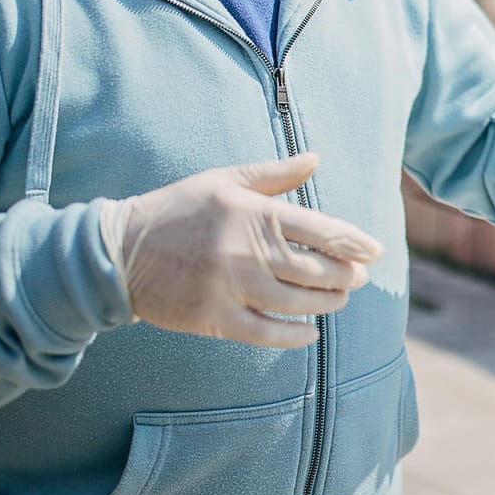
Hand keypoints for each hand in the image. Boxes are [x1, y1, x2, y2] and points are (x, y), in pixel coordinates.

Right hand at [96, 154, 382, 347]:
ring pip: (297, 302)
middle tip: (358, 276)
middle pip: (316, 269)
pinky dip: (294, 336)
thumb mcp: (224, 180)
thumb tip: (315, 158)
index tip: (375, 251)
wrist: (119, 251)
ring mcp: (230, 288)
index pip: (320, 229)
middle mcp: (246, 251)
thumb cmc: (178, 210)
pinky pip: (266, 333)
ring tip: (339, 299)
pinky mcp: (213, 318)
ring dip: (327, 303)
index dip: (354, 242)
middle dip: (346, 275)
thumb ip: (274, 174)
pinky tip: (310, 333)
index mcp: (253, 213)